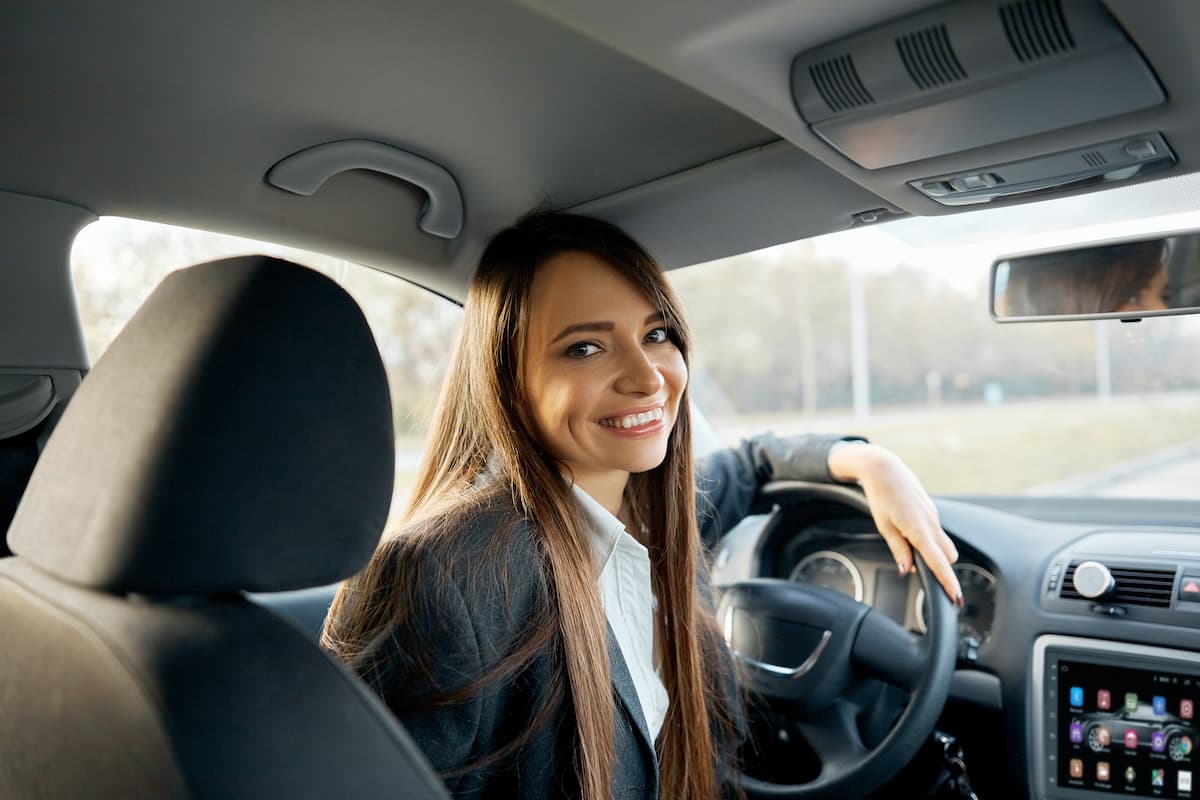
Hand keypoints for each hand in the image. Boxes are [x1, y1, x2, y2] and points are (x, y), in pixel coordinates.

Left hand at [827, 442, 962, 606]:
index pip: (938, 563)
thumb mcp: (884, 526)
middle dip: (942, 569)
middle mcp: (931, 523)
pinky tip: (913, 536)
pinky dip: (931, 541)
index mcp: (919, 530)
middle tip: (925, 575)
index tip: (956, 598)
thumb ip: (898, 550)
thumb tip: (906, 570)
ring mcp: (933, 516)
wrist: (883, 468)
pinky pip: (937, 532)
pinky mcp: (931, 511)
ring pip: (945, 544)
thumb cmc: (880, 495)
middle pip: (948, 557)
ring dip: (936, 554)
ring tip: (913, 554)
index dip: (948, 582)